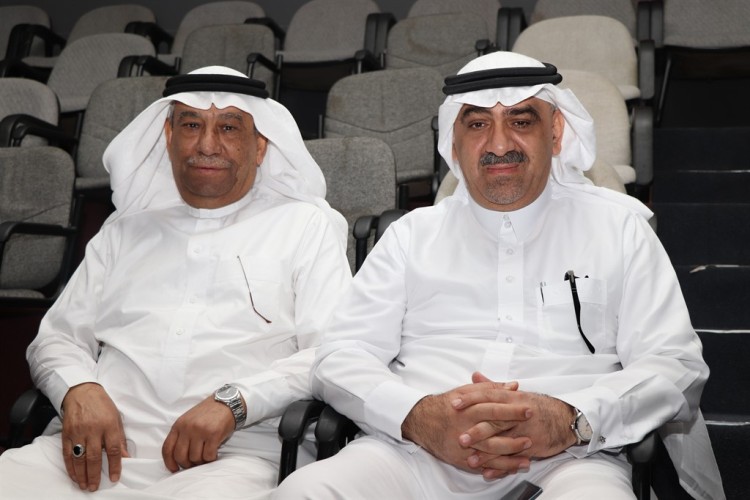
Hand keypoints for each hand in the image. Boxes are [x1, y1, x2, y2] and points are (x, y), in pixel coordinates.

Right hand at [61, 383, 128, 490]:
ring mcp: (78, 432)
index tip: (114, 478)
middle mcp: (93, 429)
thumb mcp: (116, 418)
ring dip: (81, 474)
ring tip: (84, 485)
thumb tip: (126, 457)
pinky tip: (74, 475)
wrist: (81, 392)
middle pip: (93, 457)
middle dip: (94, 475)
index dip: (114, 466)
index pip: (113, 449)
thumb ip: (120, 439)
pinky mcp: (66, 433)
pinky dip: (70, 467)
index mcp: (109, 425)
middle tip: (94, 487)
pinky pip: (67, 454)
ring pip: (79, 458)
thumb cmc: (102, 405)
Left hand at [161, 394, 242, 471]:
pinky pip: (208, 456)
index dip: (169, 462)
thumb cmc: (208, 413)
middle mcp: (187, 428)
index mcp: (179, 425)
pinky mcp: (213, 434)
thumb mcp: (189, 420)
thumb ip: (181, 435)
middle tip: (194, 463)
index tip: (174, 469)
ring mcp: (200, 431)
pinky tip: (214, 453)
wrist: (227, 402)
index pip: (167, 448)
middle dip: (187, 464)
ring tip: (206, 455)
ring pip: (195, 458)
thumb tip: (178, 457)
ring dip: (201, 461)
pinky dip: (211, 458)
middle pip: (180, 456)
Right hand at [401, 376, 531, 474]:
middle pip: (493, 432)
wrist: (422, 422)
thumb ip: (490, 388)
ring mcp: (462, 446)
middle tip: (532, 436)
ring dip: (509, 456)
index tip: (528, 409)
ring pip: (489, 452)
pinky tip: (512, 468)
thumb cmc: (445, 405)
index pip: (493, 409)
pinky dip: (498, 468)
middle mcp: (465, 428)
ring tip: (527, 456)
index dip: (512, 410)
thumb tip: (513, 386)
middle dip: (514, 435)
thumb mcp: (465, 391)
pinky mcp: (461, 459)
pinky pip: (482, 466)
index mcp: (467, 409)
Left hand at [456, 373, 577, 477]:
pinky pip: (514, 459)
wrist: (564, 420)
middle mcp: (518, 415)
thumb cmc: (536, 406)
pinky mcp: (532, 448)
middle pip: (495, 422)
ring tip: (470, 461)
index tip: (454, 404)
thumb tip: (475, 376)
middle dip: (477, 431)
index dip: (471, 399)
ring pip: (504, 444)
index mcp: (512, 398)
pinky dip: (502, 467)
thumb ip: (492, 386)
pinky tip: (488, 473)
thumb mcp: (515, 394)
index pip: (488, 396)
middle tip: (459, 438)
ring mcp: (525, 432)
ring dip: (486, 454)